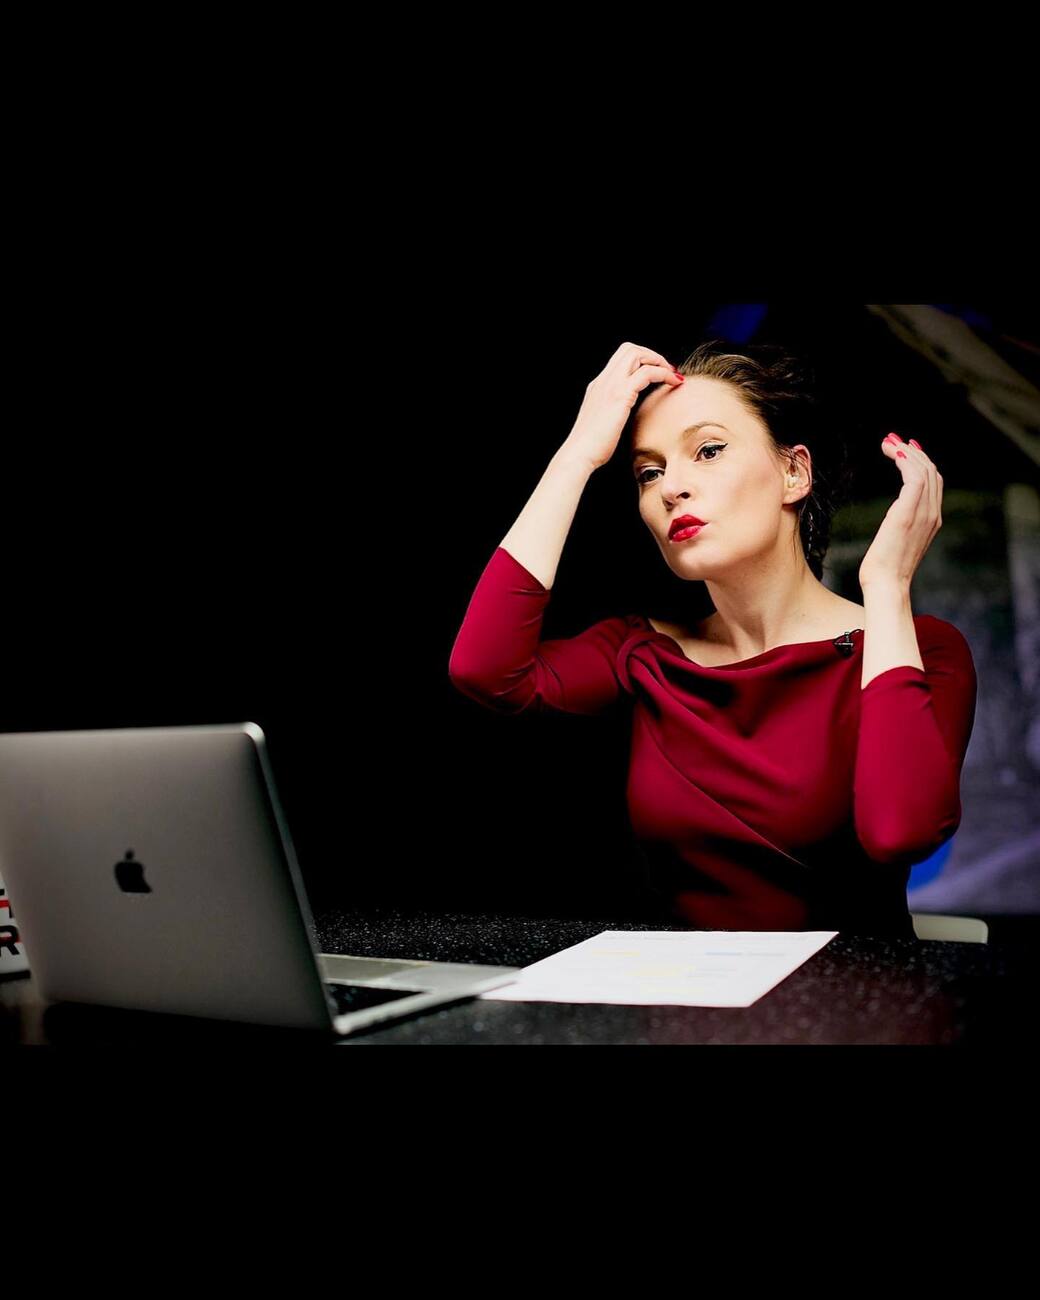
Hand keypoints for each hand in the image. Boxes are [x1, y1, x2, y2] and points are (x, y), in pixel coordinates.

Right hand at [560, 341, 683, 472]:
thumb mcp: (602, 422)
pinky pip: (647, 373)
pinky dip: (663, 373)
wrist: (579, 454)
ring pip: (637, 354)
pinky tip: (674, 383)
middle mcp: (603, 380)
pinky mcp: (620, 395)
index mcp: (598, 386)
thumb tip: (624, 417)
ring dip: (659, 361)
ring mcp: (611, 385)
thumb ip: (612, 412)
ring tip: (672, 375)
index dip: (642, 360)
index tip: (656, 373)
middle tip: (667, 370)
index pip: (621, 359)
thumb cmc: (591, 446)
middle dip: (652, 356)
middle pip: (629, 349)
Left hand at [858, 433, 942, 589]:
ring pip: (924, 470)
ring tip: (888, 443)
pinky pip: (913, 477)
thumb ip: (901, 526)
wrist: (886, 585)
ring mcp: (923, 513)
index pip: (933, 483)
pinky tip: (892, 453)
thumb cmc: (884, 570)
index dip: (921, 462)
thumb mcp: (896, 543)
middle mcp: (933, 514)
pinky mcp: (908, 513)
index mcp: (932, 520)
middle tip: (892, 440)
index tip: (904, 449)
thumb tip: (894, 520)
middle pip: (931, 472)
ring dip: (906, 452)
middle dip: (913, 452)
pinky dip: (904, 460)